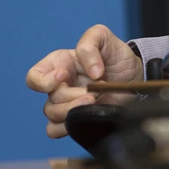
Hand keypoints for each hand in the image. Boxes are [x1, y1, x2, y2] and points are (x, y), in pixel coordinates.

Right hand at [25, 24, 142, 138]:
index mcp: (59, 64)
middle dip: (73, 96)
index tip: (64, 75)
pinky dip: (67, 127)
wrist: (133, 76)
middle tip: (94, 91)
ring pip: (53, 116)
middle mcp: (59, 85)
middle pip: (50, 99)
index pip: (34, 77)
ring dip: (74, 110)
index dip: (44, 81)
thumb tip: (91, 71)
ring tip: (95, 101)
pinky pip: (55, 130)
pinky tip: (86, 116)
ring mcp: (66, 104)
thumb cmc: (116, 56)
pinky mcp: (74, 119)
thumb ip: (90, 44)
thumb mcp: (104, 38)